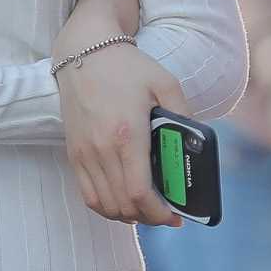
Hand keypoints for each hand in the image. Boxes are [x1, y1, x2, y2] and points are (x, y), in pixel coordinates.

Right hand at [57, 42, 179, 224]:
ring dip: (128, 215)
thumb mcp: (165, 84)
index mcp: (128, 134)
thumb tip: (196, 145)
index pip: (140, 191)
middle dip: (149, 217)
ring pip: (105, 205)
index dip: (158, 213)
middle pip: (124, 204)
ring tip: (146, 210)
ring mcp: (85, 154)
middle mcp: (102, 149)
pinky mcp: (74, 154)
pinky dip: (107, 207)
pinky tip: (123, 203)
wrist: (84, 53)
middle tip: (166, 213)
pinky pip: (88, 195)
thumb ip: (184, 114)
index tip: (174, 216)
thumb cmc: (127, 68)